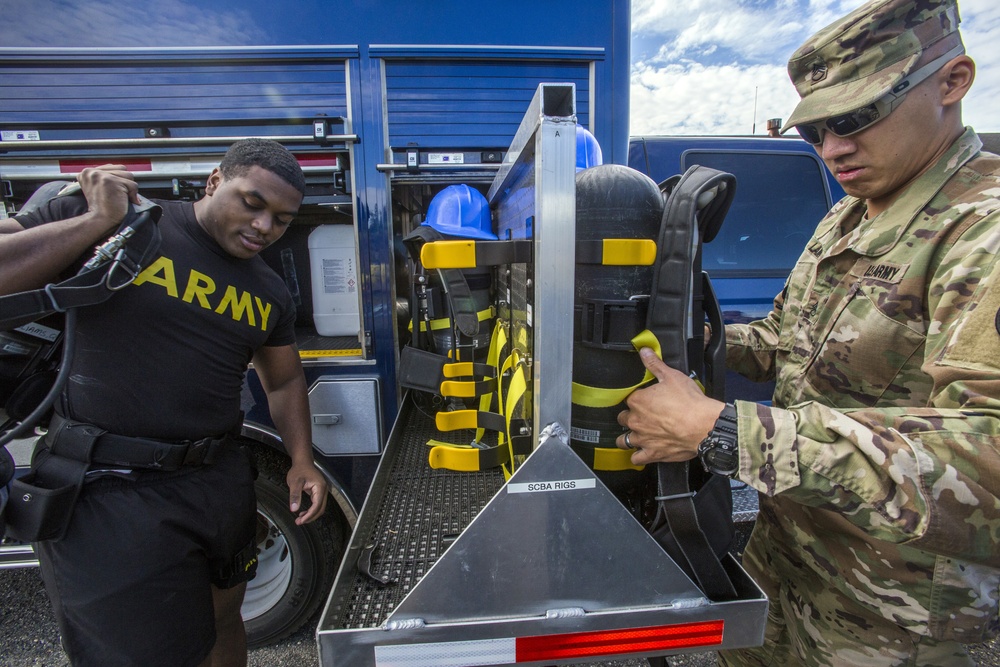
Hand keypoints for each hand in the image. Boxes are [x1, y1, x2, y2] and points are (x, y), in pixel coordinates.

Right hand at [77, 165, 140, 232]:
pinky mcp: (111, 181)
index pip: (112, 166)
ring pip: (128, 176)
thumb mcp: (98, 187)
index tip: (115, 190)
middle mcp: (92, 171)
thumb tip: (123, 172)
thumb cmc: (101, 208)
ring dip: (128, 189)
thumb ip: (106, 177)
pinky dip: (132, 195)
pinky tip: (123, 202)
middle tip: (117, 195)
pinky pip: (132, 185)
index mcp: (87, 172)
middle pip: (122, 169)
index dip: (119, 179)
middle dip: (124, 182)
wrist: (100, 220)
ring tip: (119, 198)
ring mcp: (101, 176)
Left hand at [286, 461, 328, 524]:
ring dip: (311, 515)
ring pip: (319, 507)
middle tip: (299, 522)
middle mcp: (323, 490)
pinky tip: (303, 513)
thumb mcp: (295, 482)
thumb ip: (295, 496)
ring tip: (300, 519)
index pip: (317, 505)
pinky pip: (317, 504)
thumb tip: (294, 509)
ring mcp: (322, 491)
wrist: (302, 462)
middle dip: (310, 517)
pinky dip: (311, 510)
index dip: (310, 515)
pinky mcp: (318, 492)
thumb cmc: (299, 470)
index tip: (301, 520)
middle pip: (320, 508)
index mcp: (320, 488)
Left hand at [615, 347, 724, 465]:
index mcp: (638, 401)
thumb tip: (644, 352)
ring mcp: (642, 439)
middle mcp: (636, 421)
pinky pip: (636, 458)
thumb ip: (655, 365)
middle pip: (623, 419)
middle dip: (630, 418)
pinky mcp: (652, 453)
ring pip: (624, 440)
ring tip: (634, 435)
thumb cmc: (689, 402)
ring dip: (627, 438)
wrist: (704, 426)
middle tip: (642, 417)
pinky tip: (641, 452)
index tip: (644, 400)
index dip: (636, 399)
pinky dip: (638, 455)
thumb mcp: (672, 377)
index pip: (628, 399)